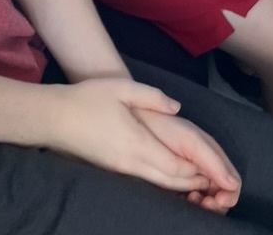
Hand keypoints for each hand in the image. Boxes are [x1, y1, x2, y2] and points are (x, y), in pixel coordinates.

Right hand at [48, 78, 220, 196]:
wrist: (55, 118)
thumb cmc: (87, 99)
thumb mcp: (122, 88)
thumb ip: (153, 97)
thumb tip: (177, 108)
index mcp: (136, 143)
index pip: (175, 165)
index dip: (198, 171)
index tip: (216, 172)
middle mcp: (131, 162)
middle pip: (171, 180)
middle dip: (196, 183)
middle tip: (217, 182)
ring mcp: (122, 168)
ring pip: (160, 184)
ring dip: (183, 184)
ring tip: (203, 181)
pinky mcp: (115, 169)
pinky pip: (149, 181)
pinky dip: (167, 181)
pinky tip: (175, 175)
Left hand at [134, 108, 240, 212]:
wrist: (139, 122)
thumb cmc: (164, 128)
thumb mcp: (192, 142)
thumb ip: (212, 161)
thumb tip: (232, 184)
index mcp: (212, 155)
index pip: (232, 180)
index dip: (230, 193)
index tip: (218, 200)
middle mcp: (204, 165)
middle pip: (222, 193)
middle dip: (217, 202)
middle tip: (205, 204)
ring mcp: (191, 174)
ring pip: (208, 198)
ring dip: (205, 204)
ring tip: (193, 200)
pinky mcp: (176, 181)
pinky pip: (191, 198)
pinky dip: (192, 203)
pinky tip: (185, 199)